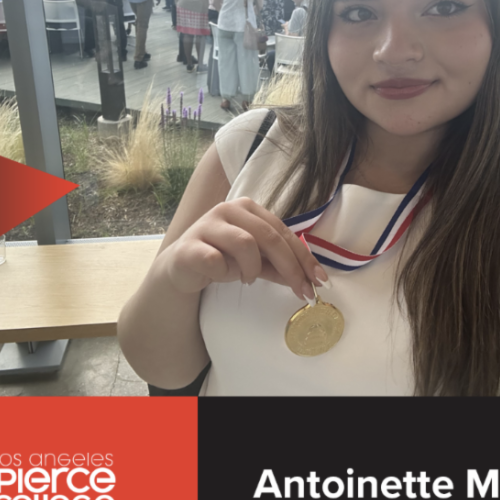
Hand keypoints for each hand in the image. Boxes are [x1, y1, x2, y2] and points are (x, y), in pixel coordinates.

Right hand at [160, 197, 327, 299]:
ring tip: (245, 277)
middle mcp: (229, 209)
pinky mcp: (189, 245)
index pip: (283, 232)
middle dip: (291, 267)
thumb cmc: (221, 259)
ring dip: (251, 268)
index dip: (304, 257)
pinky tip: (220, 274)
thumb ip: (279, 267)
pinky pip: (215, 260)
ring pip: (245, 244)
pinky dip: (224, 272)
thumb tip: (310, 280)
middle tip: (302, 291)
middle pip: (270, 237)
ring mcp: (207, 224)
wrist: (180, 268)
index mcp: (248, 208)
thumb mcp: (255, 262)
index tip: (320, 280)